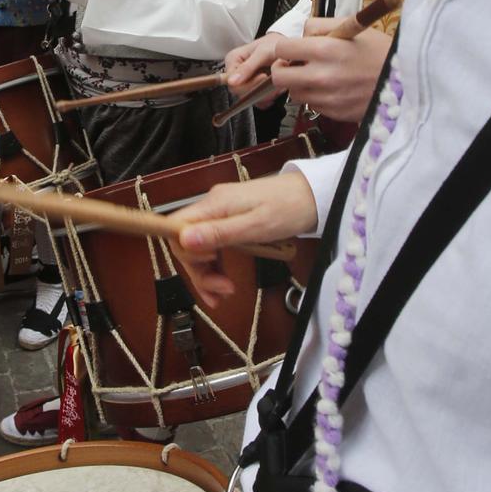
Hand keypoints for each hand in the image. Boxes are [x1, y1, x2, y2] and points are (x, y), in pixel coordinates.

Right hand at [170, 170, 318, 306]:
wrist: (314, 196)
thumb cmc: (288, 209)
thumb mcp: (256, 227)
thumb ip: (219, 233)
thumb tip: (183, 240)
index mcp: (214, 204)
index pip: (176, 229)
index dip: (186, 254)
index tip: (208, 267)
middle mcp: (212, 207)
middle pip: (187, 243)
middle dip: (199, 271)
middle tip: (221, 292)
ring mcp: (222, 214)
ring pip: (200, 248)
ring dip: (207, 274)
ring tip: (223, 295)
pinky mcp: (232, 222)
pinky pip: (215, 247)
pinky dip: (217, 267)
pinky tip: (224, 284)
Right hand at [225, 31, 283, 92]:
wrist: (287, 49)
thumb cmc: (273, 45)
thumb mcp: (262, 52)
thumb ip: (247, 67)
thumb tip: (231, 81)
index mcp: (232, 61)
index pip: (232, 82)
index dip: (248, 83)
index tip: (263, 76)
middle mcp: (236, 73)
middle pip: (240, 92)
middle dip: (258, 88)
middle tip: (271, 78)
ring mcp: (246, 82)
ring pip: (250, 97)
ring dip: (266, 93)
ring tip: (276, 80)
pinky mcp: (255, 89)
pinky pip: (259, 101)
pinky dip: (270, 96)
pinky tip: (275, 86)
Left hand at [269, 26, 390, 121]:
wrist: (406, 81)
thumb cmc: (380, 51)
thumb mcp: (353, 26)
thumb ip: (320, 26)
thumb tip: (301, 35)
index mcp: (324, 50)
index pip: (281, 49)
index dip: (284, 48)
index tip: (292, 49)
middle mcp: (321, 76)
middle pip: (279, 77)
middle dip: (285, 69)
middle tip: (298, 64)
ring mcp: (326, 98)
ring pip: (293, 93)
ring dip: (300, 84)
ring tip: (319, 76)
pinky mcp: (333, 113)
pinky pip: (312, 105)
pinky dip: (317, 97)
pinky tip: (333, 88)